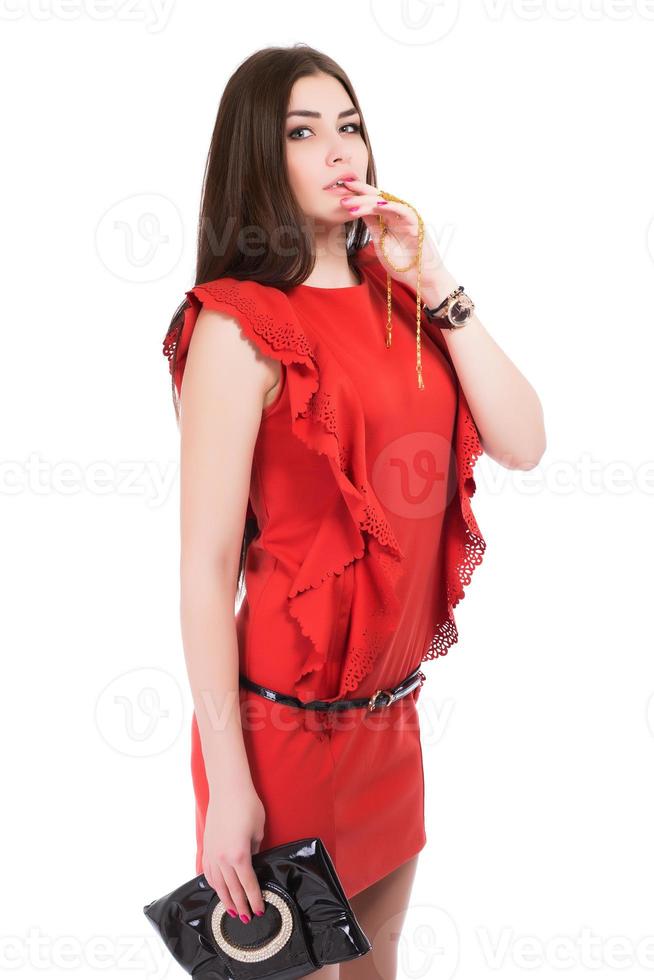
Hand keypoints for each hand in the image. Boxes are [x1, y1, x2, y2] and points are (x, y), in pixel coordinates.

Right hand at [202, 780, 266, 921]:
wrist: (228, 789)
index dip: (255, 899)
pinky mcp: (206, 847)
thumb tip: (252, 861)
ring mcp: (212, 853)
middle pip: (233, 889)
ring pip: (218, 884)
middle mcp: (223, 859)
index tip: (259, 910)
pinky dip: (213, 884)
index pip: (249, 885)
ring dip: (226, 899)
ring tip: (232, 911)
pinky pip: (208, 872)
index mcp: (240, 856)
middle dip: (241, 906)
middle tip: (247, 919)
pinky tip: (217, 890)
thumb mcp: (258, 831)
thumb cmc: (248, 806)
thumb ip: (255, 850)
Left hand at [339, 178, 445, 293]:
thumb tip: (355, 209)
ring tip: (351, 205)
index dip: (357, 194)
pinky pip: (403, 211)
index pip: (371, 201)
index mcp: (388, 217)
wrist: (420, 277)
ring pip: (386, 202)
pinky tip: (377, 205)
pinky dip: (390, 206)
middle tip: (341, 197)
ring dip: (368, 202)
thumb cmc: (402, 261)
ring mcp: (407, 217)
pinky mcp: (416, 224)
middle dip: (358, 195)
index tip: (340, 191)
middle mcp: (398, 213)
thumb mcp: (380, 240)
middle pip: (377, 198)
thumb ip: (372, 224)